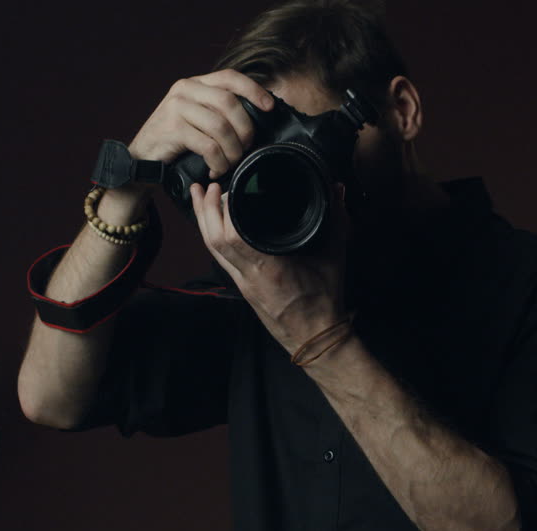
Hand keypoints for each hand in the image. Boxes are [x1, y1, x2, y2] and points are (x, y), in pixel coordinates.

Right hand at [129, 69, 275, 179]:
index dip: (253, 90)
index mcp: (195, 83)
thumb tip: (256, 117)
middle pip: (230, 103)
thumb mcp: (196, 118)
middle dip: (245, 129)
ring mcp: (177, 107)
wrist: (142, 160)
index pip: (230, 77)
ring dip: (232, 150)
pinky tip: (215, 169)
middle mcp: (185, 89)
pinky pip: (208, 145)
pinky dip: (218, 161)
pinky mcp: (173, 128)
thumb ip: (218, 112)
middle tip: (245, 148)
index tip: (269, 107)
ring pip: (221, 126)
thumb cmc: (175, 142)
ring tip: (230, 163)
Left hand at [190, 181, 350, 354]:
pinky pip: (220, 259)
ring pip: (212, 250)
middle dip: (204, 210)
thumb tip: (336, 189)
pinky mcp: (243, 288)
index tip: (226, 186)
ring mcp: (243, 283)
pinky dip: (213, 238)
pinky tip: (213, 225)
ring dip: (203, 222)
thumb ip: (336, 219)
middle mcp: (249, 275)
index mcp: (269, 267)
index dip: (223, 209)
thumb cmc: (324, 302)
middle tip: (204, 187)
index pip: (234, 235)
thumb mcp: (335, 256)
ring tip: (200, 199)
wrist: (315, 338)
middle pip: (214, 240)